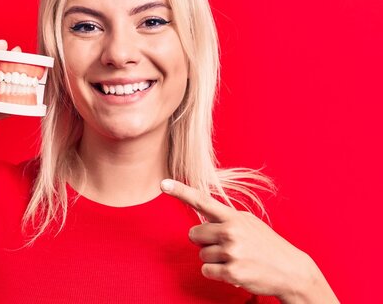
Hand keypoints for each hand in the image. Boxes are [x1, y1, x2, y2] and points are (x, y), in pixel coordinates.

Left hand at [160, 179, 335, 301]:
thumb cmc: (266, 246)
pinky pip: (207, 270)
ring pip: (202, 255)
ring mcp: (231, 252)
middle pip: (194, 235)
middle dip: (205, 242)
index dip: (181, 192)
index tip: (163, 183)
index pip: (203, 201)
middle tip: (226, 247)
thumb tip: (202, 222)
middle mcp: (231, 231)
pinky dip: (217, 273)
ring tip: (237, 259)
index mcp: (234, 217)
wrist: (292, 270)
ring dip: (214, 259)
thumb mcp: (248, 224)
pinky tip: (234, 270)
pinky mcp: (232, 272)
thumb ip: (225, 219)